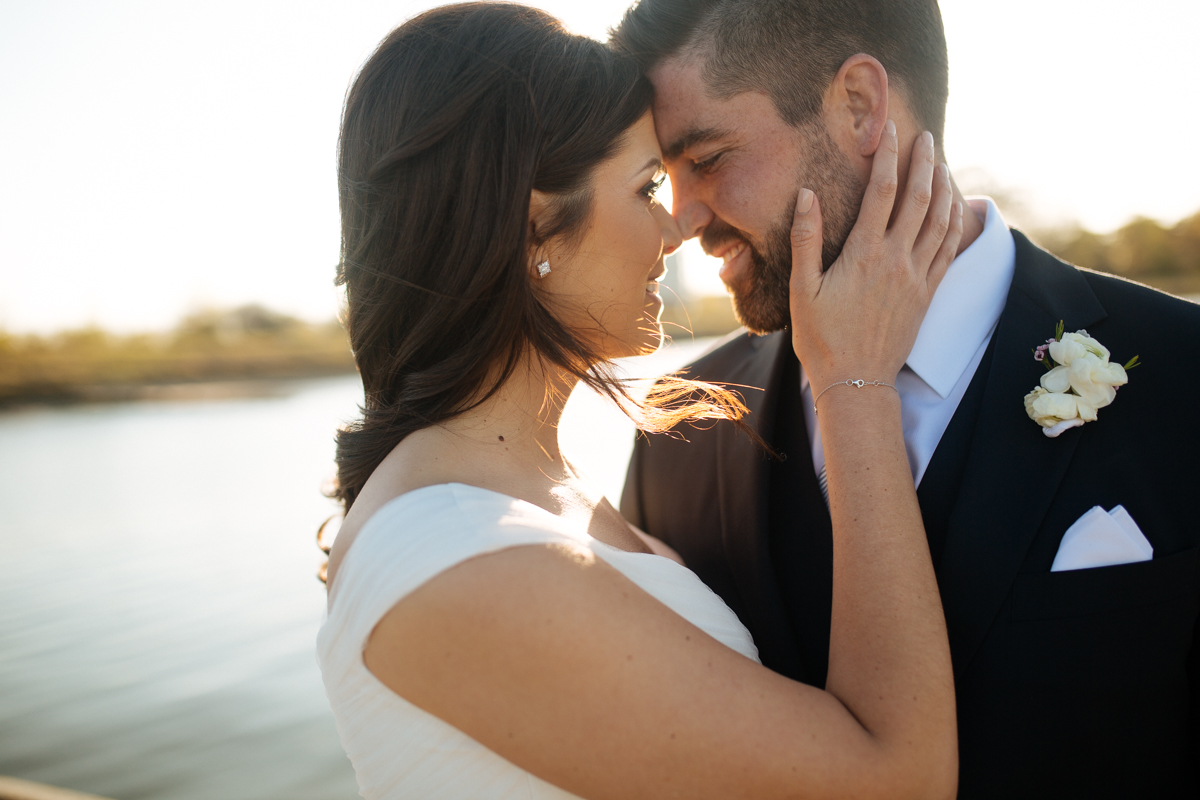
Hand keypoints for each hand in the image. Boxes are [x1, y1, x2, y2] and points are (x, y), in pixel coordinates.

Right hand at [788, 122, 963, 395]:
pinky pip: (948, 249)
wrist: (857, 383)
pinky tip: (953, 208)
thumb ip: (805, 239)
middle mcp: (897, 260)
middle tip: (927, 137)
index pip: (882, 192)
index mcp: (865, 254)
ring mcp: (917, 277)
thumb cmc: (822, 339)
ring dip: (944, 188)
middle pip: (919, 198)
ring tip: (943, 164)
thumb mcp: (803, 290)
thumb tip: (806, 194)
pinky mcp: (928, 294)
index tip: (891, 129)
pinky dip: (954, 222)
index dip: (888, 156)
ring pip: (940, 221)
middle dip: (925, 163)